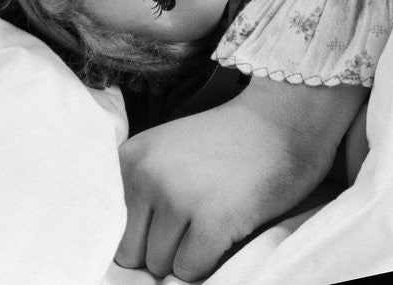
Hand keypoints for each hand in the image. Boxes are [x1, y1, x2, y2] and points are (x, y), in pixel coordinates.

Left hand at [115, 76, 366, 279]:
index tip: (161, 226)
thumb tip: (126, 254)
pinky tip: (222, 234)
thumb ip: (143, 190)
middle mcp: (146, 176)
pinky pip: (190, 270)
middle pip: (132, 251)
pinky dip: (205, 264)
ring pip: (160, 265)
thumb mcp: (168, 153)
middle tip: (190, 229)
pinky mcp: (211, 222)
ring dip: (184, 257)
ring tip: (209, 225)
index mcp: (130, 158)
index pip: (112, 223)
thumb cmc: (227, 143)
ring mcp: (177, 199)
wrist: (281, 123)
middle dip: (159, 249)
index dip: (139, 232)